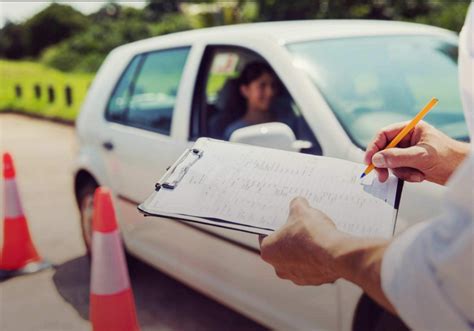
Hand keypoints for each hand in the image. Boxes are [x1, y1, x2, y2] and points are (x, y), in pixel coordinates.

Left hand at [259, 198, 394, 311]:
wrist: (336, 254)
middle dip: (290, 239)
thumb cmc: (312, 234)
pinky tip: (324, 248)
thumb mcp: (301, 210)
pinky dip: (316, 259)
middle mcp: (278, 268)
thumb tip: (298, 203)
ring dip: (304, 250)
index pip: (265, 236)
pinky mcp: (313, 281)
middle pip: (282, 249)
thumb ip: (296, 205)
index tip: (283, 221)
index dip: (275, 226)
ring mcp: (296, 277)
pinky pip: (312, 267)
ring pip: (297, 260)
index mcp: (268, 251)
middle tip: (300, 227)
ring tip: (315, 237)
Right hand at [365, 121, 468, 184]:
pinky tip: (420, 176)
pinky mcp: (412, 164)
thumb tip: (376, 159)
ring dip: (400, 172)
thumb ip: (397, 157)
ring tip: (416, 175)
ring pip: (391, 162)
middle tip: (381, 176)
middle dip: (385, 164)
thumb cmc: (449, 158)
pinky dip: (407, 176)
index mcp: (411, 129)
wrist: (464, 171)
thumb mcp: (421, 156)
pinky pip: (399, 170)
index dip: (374, 147)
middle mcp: (408, 139)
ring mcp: (409, 152)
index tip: (369, 161)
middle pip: (385, 150)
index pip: (384, 135)